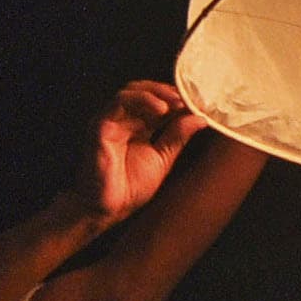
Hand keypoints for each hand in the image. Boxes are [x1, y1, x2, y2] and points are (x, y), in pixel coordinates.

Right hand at [74, 81, 203, 227]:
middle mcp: (124, 120)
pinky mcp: (101, 125)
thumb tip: (200, 118)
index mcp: (138, 127)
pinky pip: (120, 102)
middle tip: (188, 99)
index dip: (177, 99)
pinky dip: (142, 100)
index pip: (157, 102)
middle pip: (145, 91)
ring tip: (177, 102)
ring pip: (132, 91)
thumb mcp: (162, 159)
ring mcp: (111, 120)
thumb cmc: (129, 188)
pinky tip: (161, 109)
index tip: (197, 103)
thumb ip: (177, 137)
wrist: (107, 209)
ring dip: (157, 92)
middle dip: (168, 92)